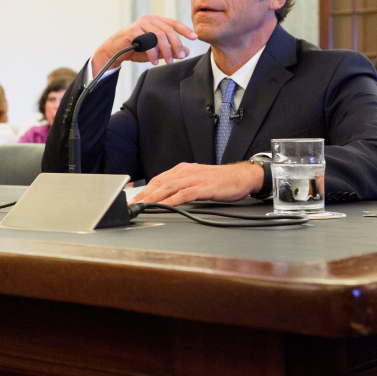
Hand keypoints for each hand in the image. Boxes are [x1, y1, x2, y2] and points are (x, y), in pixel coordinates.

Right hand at [92, 15, 197, 71]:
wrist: (114, 52)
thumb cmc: (135, 50)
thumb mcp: (156, 51)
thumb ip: (170, 50)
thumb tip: (186, 51)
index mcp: (155, 21)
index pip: (174, 23)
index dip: (185, 30)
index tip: (194, 38)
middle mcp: (149, 19)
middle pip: (169, 30)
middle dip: (177, 44)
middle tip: (181, 56)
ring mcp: (140, 24)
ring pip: (160, 36)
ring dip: (166, 50)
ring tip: (168, 61)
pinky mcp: (133, 31)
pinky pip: (148, 43)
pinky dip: (153, 53)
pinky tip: (154, 61)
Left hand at [131, 161, 262, 205]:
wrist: (242, 177)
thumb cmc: (220, 180)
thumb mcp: (198, 180)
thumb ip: (183, 186)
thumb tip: (167, 197)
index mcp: (183, 169)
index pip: (159, 179)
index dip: (145, 189)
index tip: (135, 198)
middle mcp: (186, 171)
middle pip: (160, 182)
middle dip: (145, 194)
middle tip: (133, 204)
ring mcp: (194, 178)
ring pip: (169, 187)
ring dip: (154, 197)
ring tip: (143, 205)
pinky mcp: (203, 187)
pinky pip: (184, 194)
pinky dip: (172, 200)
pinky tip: (164, 206)